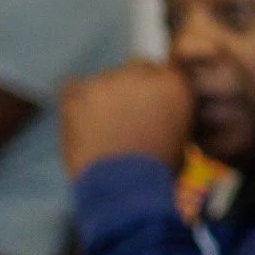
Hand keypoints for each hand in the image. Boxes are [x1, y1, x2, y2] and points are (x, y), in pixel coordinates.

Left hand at [62, 61, 192, 175]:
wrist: (123, 186)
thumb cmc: (157, 168)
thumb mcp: (182, 135)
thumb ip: (172, 111)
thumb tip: (163, 109)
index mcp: (172, 83)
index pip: (163, 70)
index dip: (155, 88)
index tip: (149, 104)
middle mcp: (142, 74)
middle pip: (135, 68)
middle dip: (132, 87)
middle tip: (125, 114)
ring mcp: (107, 82)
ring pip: (105, 80)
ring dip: (105, 95)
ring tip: (100, 125)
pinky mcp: (78, 95)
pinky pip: (73, 88)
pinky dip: (75, 101)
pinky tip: (79, 120)